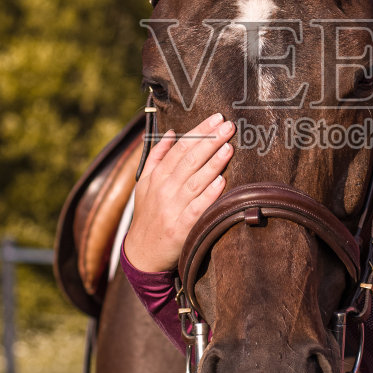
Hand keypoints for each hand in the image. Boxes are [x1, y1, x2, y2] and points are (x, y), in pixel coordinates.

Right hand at [122, 113, 234, 273]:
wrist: (142, 253)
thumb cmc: (148, 214)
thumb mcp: (144, 184)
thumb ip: (157, 157)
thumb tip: (171, 132)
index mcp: (156, 177)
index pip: (180, 148)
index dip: (199, 132)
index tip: (216, 119)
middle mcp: (164, 190)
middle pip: (189, 160)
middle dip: (210, 141)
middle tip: (229, 126)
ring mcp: (173, 209)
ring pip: (195, 181)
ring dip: (213, 163)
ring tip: (229, 147)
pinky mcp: (181, 228)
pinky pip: (198, 208)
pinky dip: (209, 194)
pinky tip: (222, 181)